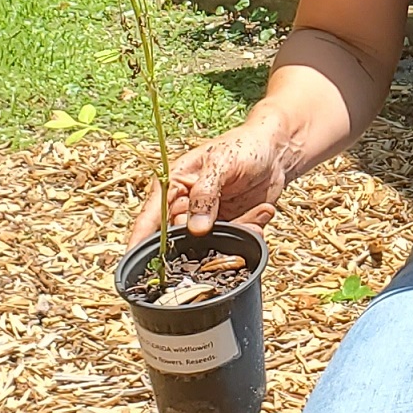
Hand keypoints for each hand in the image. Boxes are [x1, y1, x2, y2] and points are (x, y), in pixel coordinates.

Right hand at [127, 115, 288, 254]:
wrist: (277, 152)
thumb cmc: (243, 147)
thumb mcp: (221, 163)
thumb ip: (205, 193)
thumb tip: (195, 229)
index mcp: (173, 186)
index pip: (150, 218)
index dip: (140, 242)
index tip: (135, 265)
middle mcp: (186, 207)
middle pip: (180, 240)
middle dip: (204, 239)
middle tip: (229, 221)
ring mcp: (208, 221)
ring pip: (211, 246)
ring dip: (235, 234)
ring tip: (257, 211)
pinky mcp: (230, 229)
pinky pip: (235, 244)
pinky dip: (250, 233)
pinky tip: (262, 211)